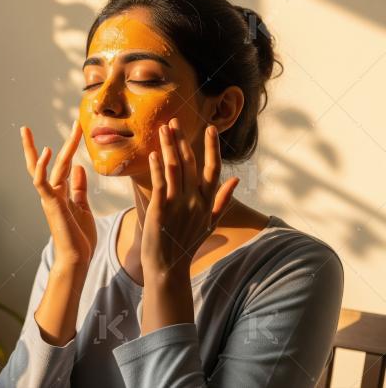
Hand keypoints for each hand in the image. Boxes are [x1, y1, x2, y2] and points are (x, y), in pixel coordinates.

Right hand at [21, 121, 96, 266]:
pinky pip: (42, 182)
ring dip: (34, 149)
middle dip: (48, 143)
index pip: (60, 165)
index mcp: (59, 192)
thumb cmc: (78, 236)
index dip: (66, 146)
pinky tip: (46, 151)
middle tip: (38, 125)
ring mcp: (49, 197)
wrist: (76, 257)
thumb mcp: (82, 206)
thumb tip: (77, 166)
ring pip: (43, 168)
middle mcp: (51, 192)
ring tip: (26, 131)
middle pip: (49, 162)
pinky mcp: (50, 203)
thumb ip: (78, 187)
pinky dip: (42, 167)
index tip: (74, 129)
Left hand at [141, 118, 239, 276]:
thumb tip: (235, 181)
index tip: (210, 129)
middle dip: (182, 140)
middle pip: (190, 163)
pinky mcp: (161, 210)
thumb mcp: (209, 223)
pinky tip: (153, 154)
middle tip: (174, 121)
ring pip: (175, 168)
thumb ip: (222, 201)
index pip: (213, 169)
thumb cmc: (186, 244)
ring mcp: (178, 205)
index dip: (212, 148)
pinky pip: (159, 183)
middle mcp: (195, 201)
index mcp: (206, 202)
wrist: (168, 268)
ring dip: (168, 146)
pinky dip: (157, 167)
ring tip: (163, 129)